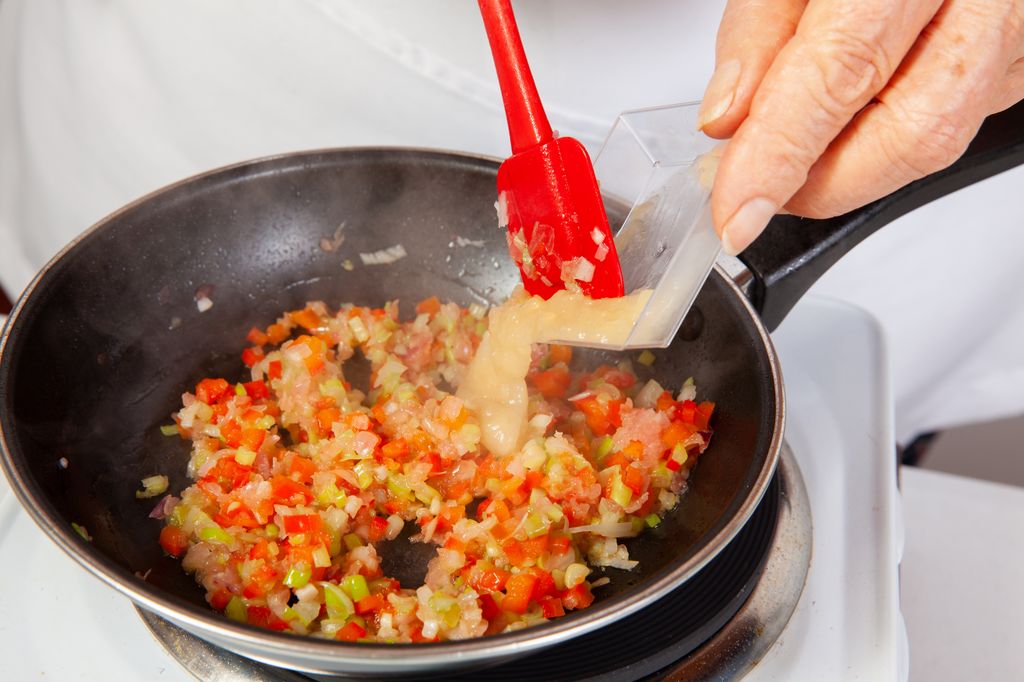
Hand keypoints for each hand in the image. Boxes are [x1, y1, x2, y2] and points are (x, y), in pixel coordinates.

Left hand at [699, 0, 1023, 254]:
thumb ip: (760, 29)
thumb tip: (728, 118)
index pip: (842, 73)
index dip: (780, 155)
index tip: (736, 212)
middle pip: (912, 132)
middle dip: (818, 183)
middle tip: (754, 185)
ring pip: (942, 136)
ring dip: (852, 167)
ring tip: (793, 150)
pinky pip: (964, 117)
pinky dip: (891, 135)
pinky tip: (853, 117)